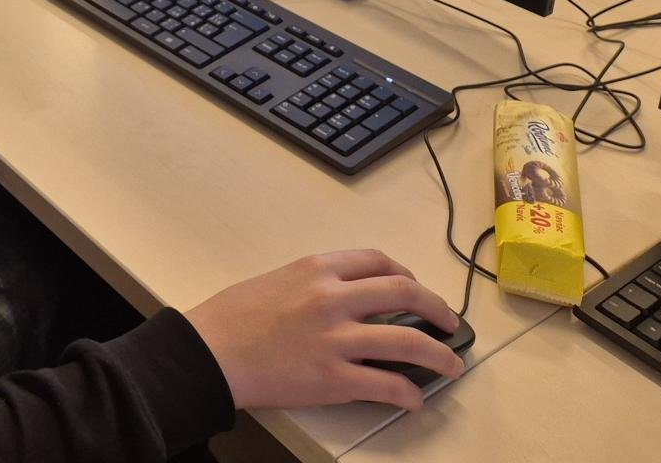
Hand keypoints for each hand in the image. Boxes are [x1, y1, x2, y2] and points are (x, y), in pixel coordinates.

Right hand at [187, 250, 464, 412]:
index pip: (378, 262)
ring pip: (408, 343)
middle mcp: (333, 298)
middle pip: (405, 294)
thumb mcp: (277, 280)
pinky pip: (387, 385)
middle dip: (437, 309)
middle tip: (449, 323)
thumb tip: (349, 300)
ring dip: (439, 356)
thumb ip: (316, 285)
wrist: (210, 352)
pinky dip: (408, 394)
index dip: (406, 275)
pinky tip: (414, 399)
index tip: (414, 289)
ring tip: (451, 366)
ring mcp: (336, 339)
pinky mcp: (334, 379)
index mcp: (317, 268)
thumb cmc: (233, 315)